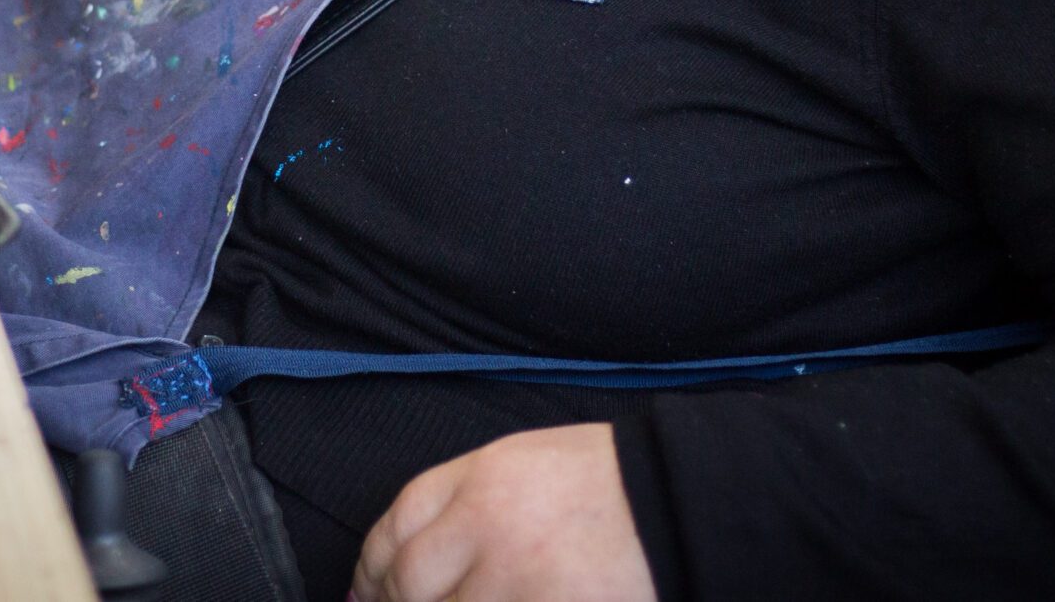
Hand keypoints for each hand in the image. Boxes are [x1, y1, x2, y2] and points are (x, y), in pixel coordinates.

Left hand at [350, 422, 656, 601]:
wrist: (686, 505)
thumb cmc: (612, 485)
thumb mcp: (530, 464)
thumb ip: (467, 501)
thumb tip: (407, 560)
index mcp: (485, 476)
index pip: (399, 522)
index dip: (374, 566)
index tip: (368, 589)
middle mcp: (492, 526)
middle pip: (410, 580)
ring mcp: (520, 581)